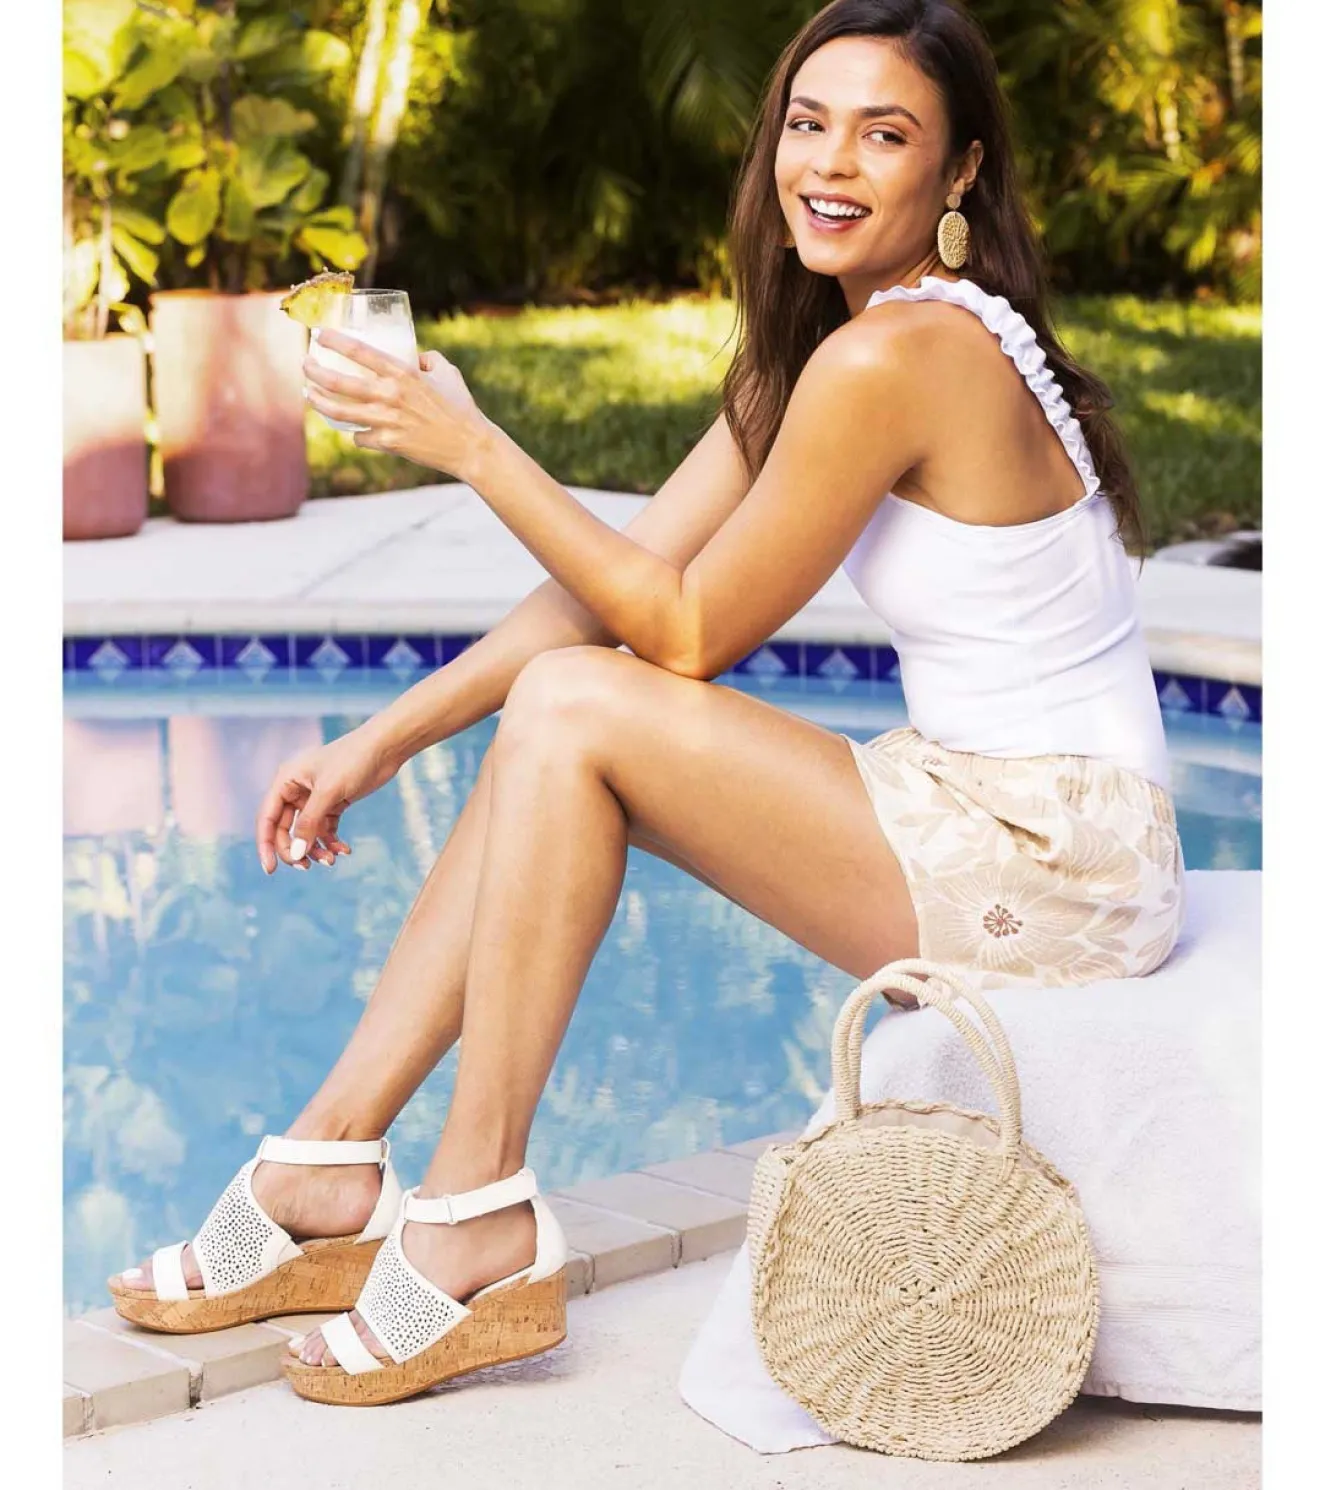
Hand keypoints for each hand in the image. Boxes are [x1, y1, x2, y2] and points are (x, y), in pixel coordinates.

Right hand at [254, 721, 401, 874]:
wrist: (385, 747)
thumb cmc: (353, 760)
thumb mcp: (328, 792)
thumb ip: (309, 823)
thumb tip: (296, 853)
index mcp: (286, 781)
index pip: (267, 819)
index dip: (266, 845)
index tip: (270, 870)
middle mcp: (296, 789)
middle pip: (285, 829)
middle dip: (295, 849)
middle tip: (307, 867)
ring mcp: (315, 797)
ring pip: (307, 832)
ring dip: (316, 849)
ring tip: (332, 860)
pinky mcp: (334, 802)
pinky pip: (325, 829)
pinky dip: (331, 841)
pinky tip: (344, 850)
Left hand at [303, 331, 491, 478]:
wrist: (470, 446)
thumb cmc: (460, 407)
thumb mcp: (447, 373)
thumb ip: (428, 359)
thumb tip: (414, 355)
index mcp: (403, 373)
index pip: (358, 351)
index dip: (334, 341)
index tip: (319, 335)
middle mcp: (390, 395)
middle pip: (338, 382)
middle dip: (314, 371)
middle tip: (306, 365)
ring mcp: (386, 421)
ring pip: (338, 411)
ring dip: (318, 401)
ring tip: (310, 394)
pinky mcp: (388, 444)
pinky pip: (360, 437)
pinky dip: (357, 434)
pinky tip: (354, 430)